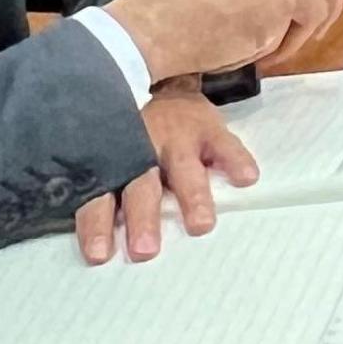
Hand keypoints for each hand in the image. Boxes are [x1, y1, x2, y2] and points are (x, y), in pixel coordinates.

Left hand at [76, 90, 259, 264]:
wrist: (166, 88)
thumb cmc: (133, 138)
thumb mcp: (111, 159)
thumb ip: (104, 194)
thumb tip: (96, 245)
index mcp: (114, 165)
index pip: (100, 197)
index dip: (98, 225)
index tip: (100, 255)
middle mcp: (144, 152)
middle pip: (142, 187)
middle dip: (143, 218)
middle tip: (145, 249)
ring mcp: (180, 140)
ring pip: (184, 168)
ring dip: (193, 197)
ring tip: (201, 224)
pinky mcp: (211, 130)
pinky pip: (226, 145)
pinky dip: (236, 160)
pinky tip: (246, 178)